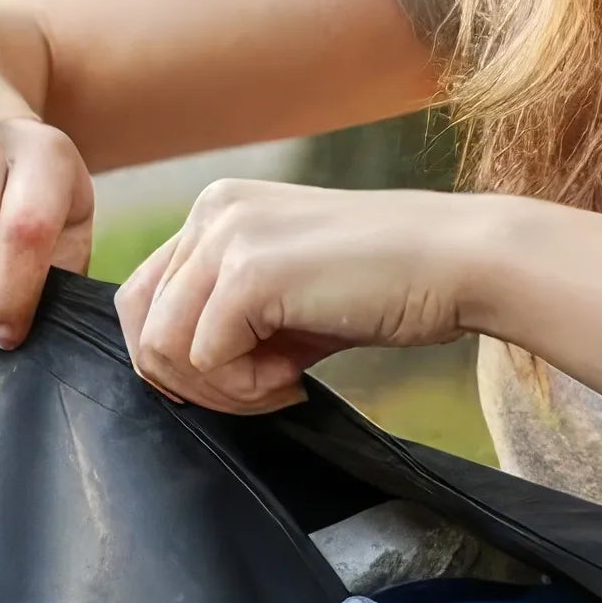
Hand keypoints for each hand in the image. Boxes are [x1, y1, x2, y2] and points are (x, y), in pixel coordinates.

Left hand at [115, 180, 483, 411]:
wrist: (461, 263)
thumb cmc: (387, 286)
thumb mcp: (287, 296)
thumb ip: (227, 315)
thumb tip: (173, 372)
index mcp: (215, 210)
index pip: (143, 300)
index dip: (183, 360)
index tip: (251, 375)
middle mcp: (210, 211)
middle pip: (140, 325)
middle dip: (193, 381)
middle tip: (261, 391)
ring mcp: (226, 236)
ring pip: (161, 348)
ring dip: (221, 390)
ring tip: (282, 383)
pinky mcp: (248, 273)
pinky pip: (204, 360)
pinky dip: (247, 388)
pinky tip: (298, 376)